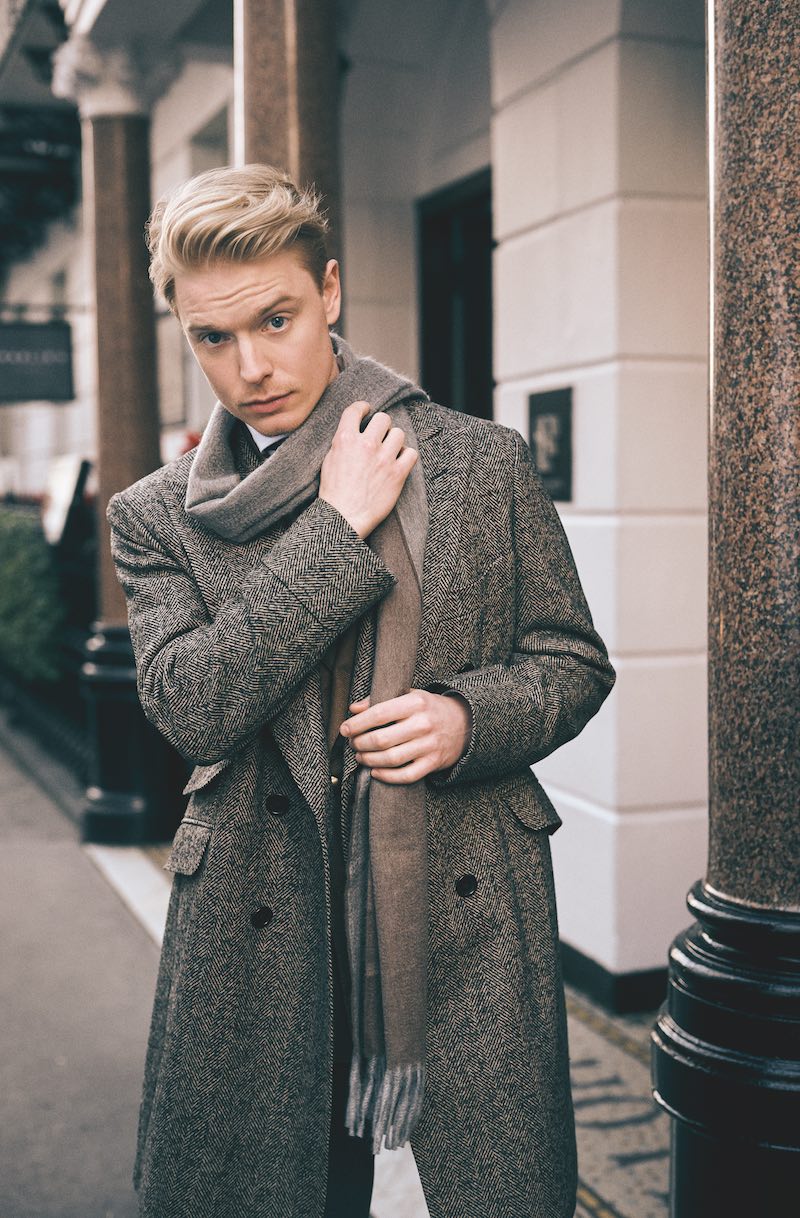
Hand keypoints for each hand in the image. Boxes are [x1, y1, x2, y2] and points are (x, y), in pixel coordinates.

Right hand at [319, 400, 417, 537]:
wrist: (343, 517)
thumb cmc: (333, 493)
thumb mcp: (329, 461)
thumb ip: (342, 443)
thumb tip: (353, 432)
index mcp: (345, 439)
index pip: (355, 410)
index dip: (363, 407)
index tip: (367, 410)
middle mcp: (366, 445)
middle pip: (383, 419)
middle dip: (382, 426)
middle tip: (380, 436)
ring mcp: (383, 459)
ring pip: (399, 433)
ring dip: (395, 441)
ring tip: (389, 452)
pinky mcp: (398, 474)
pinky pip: (411, 453)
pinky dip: (406, 457)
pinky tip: (399, 463)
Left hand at [340, 690, 471, 783]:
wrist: (465, 722)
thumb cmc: (429, 708)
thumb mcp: (409, 696)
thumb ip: (380, 700)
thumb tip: (353, 709)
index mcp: (415, 703)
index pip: (379, 713)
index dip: (357, 723)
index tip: (345, 729)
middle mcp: (423, 724)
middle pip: (381, 739)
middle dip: (360, 743)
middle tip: (353, 744)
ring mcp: (429, 745)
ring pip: (391, 759)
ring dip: (369, 760)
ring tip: (360, 756)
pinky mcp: (433, 763)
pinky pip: (406, 775)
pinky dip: (387, 776)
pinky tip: (375, 772)